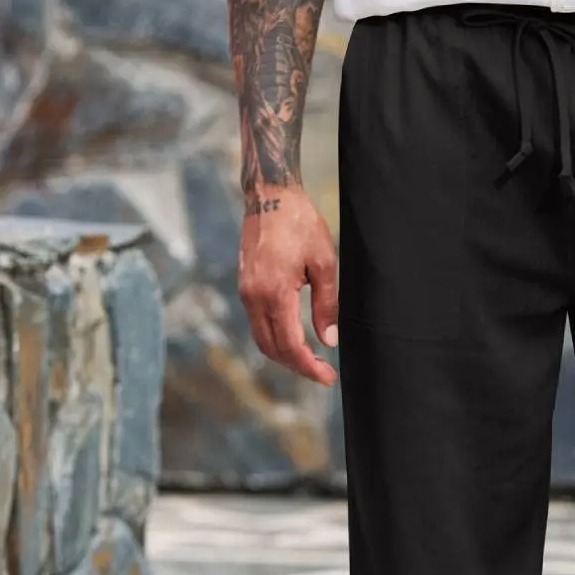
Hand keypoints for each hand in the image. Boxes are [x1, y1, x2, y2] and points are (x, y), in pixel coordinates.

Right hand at [238, 187, 338, 386]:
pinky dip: (274, 338)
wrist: (270, 197)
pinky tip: (293, 338)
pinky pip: (257, 323)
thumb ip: (326, 304)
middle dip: (297, 366)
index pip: (290, 344)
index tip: (327, 377)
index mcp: (275, 292)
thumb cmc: (300, 224)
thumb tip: (329, 339)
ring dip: (284, 355)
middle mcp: (254, 297)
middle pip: (271, 348)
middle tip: (323, 373)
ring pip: (261, 338)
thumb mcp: (324, 262)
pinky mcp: (245, 286)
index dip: (308, 366)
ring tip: (310, 360)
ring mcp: (246, 292)